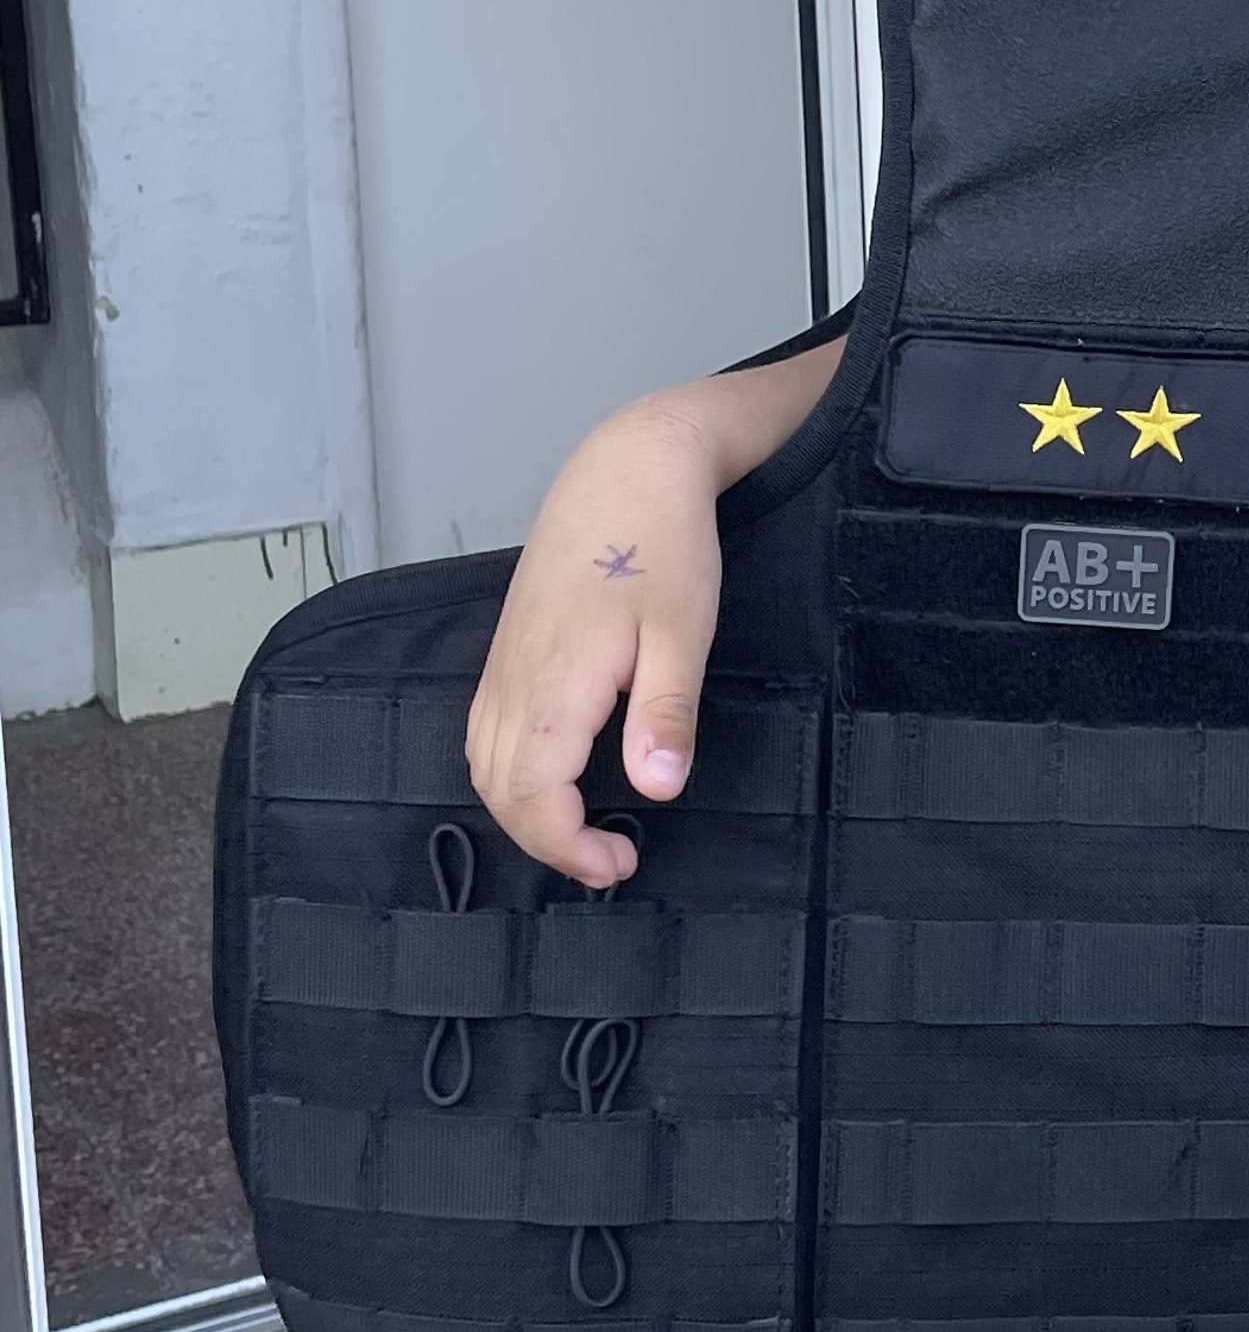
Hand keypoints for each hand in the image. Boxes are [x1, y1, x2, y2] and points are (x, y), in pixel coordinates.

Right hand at [464, 394, 725, 886]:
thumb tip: (657, 789)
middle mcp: (514, 677)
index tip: (619, 864)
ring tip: (583, 827)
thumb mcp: (684, 632)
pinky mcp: (508, 647)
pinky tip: (555, 773)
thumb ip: (664, 714)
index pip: (531, 796)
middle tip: (609, 861)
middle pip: (497, 791)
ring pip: (482, 763)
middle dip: (544, 841)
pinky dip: (509, 772)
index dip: (567, 847)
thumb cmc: (662, 541)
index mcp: (555, 680)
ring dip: (523, 810)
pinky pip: (485, 730)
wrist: (626, 467)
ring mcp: (503, 661)